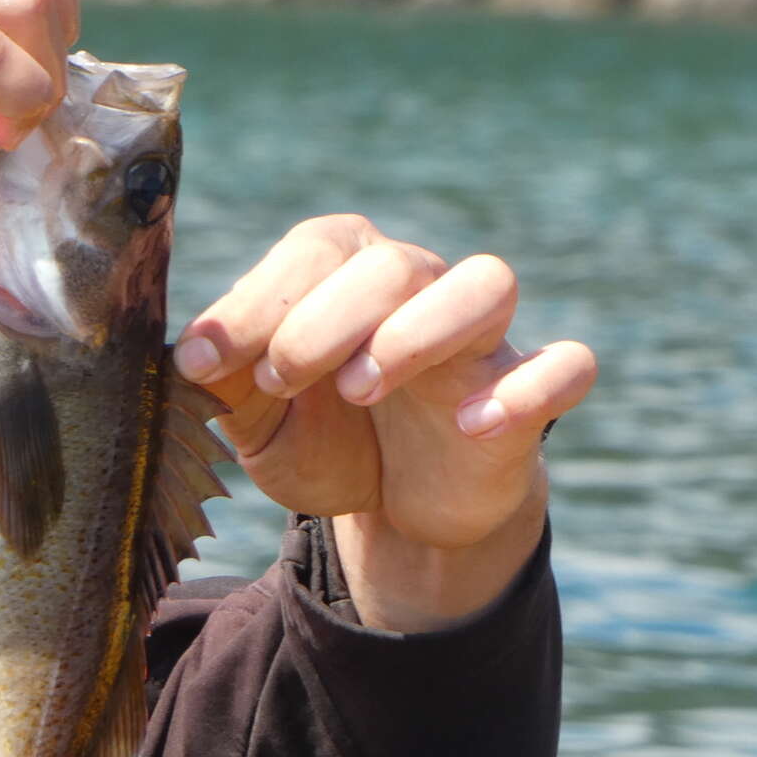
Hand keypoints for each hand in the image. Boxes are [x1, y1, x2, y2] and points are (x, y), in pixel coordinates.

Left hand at [175, 215, 596, 629]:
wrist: (400, 506)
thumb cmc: (330, 439)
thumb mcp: (263, 425)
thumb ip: (229, 389)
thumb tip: (191, 361)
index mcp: (349, 273)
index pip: (315, 250)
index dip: (257, 303)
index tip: (208, 368)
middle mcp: (422, 287)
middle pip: (392, 263)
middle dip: (323, 322)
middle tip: (283, 383)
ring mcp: (483, 340)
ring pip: (487, 283)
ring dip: (419, 331)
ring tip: (362, 389)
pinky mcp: (528, 395)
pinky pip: (566, 367)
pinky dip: (526, 390)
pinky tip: (469, 425)